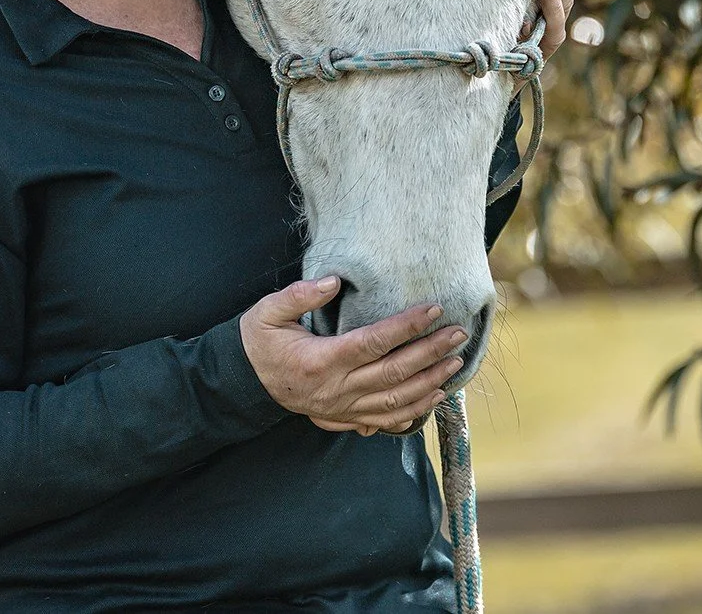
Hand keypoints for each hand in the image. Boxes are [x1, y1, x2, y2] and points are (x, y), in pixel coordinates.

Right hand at [239, 276, 468, 436]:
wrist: (243, 382)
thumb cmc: (258, 342)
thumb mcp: (268, 312)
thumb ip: (299, 296)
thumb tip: (333, 281)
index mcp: (319, 360)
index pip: (373, 342)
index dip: (406, 327)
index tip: (434, 310)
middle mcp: (335, 389)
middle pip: (393, 373)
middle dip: (430, 353)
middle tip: (458, 334)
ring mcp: (341, 407)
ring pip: (395, 400)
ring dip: (430, 382)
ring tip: (455, 363)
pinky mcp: (343, 418)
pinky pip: (384, 420)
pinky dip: (414, 412)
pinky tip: (435, 396)